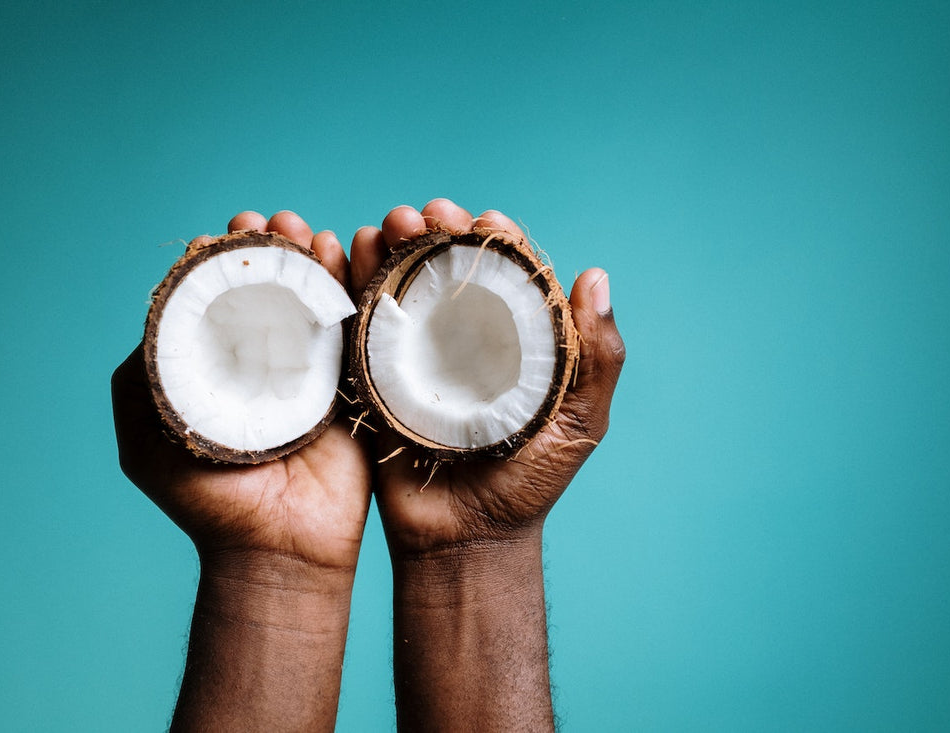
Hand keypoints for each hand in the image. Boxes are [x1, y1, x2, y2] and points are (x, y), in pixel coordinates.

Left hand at [112, 210, 371, 572]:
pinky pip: (354, 331)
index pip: (219, 299)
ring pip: (312, 301)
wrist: (278, 551)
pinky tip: (347, 257)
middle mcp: (262, 363)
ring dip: (313, 260)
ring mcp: (309, 373)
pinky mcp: (352, 387)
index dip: (227, 259)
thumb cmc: (206, 503)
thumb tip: (158, 311)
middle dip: (273, 249)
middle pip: (269, 291)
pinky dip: (352, 290)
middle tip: (277, 225)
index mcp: (215, 368)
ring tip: (309, 234)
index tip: (236, 230)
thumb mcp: (148, 443)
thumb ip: (142, 380)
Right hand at [351, 198, 624, 730]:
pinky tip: (352, 251)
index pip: (507, 277)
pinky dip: (356, 284)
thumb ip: (597, 359)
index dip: (496, 241)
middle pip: (449, 272)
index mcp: (514, 344)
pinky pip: (364, 325)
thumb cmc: (530, 486)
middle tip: (423, 212)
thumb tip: (596, 276)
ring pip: (404, 288)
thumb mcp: (580, 425)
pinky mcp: (376, 379)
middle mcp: (465, 342)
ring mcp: (417, 358)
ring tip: (388, 224)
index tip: (485, 217)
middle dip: (436, 233)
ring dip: (394, 247)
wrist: (465, 541)